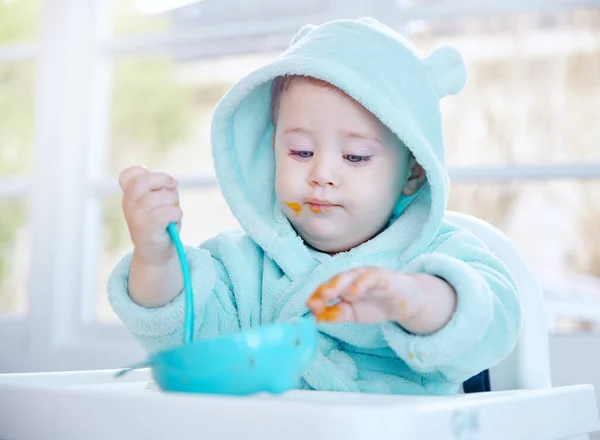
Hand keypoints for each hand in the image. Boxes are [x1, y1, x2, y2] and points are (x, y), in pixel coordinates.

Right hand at [118, 166, 182, 266]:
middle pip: (145, 180)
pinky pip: (168, 211)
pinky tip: (173, 221)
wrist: (155, 253)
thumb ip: (162, 188)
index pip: (128, 175)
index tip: (156, 185)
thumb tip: (173, 182)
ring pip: (162, 196)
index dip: (145, 173)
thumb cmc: (159, 225)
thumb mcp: (158, 202)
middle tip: (172, 192)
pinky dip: (176, 214)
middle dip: (164, 182)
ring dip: (174, 202)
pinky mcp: (147, 227)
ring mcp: (135, 215)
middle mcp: (128, 203)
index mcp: (129, 195)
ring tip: (172, 213)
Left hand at [307, 267, 424, 324]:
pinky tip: (354, 293)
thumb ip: (337, 314)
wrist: (407, 302)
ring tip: (328, 294)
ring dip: (338, 284)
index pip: (327, 289)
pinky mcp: (383, 277)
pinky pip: (371, 278)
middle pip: (335, 280)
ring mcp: (367, 276)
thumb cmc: (377, 304)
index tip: (310, 309)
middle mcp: (353, 277)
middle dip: (324, 289)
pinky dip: (361, 284)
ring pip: (351, 277)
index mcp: (343, 285)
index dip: (317, 298)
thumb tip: (318, 318)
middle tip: (313, 301)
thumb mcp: (353, 314)